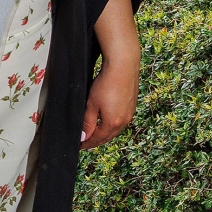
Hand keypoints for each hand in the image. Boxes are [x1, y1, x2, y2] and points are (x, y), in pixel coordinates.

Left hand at [82, 0, 141, 146]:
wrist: (123, 66)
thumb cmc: (106, 84)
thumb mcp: (91, 105)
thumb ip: (87, 123)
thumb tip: (84, 138)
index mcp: (113, 123)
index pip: (98, 139)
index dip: (87, 143)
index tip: (79, 145)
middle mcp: (124, 121)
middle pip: (108, 137)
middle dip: (96, 140)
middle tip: (85, 142)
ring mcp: (130, 114)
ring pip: (115, 130)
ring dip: (104, 133)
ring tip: (94, 133)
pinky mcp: (132, 106)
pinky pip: (121, 121)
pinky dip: (112, 125)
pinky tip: (106, 121)